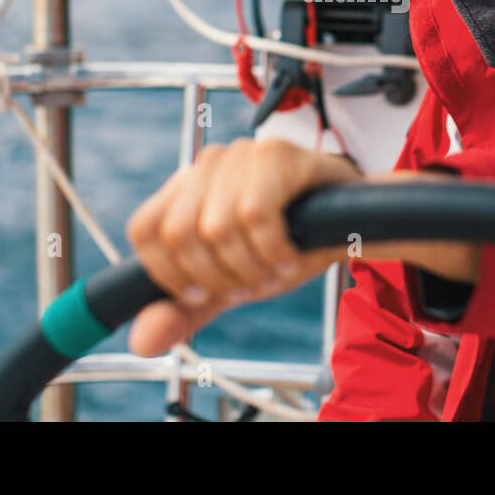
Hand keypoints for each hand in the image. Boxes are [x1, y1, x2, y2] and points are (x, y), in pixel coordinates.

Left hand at [124, 137, 358, 356]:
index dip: (168, 274)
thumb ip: (188, 309)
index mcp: (187, 188)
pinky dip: (273, 251)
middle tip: (250, 286)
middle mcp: (208, 163)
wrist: (353, 222)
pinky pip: (256, 215)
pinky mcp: (276, 153)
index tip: (203, 295)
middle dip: (215, 277)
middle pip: (179, 233)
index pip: (145, 229)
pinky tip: (291, 257)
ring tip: (276, 272)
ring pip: (217, 227)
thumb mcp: (233, 282)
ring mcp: (241, 154)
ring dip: (250, 268)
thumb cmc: (288, 244)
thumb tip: (141, 342)